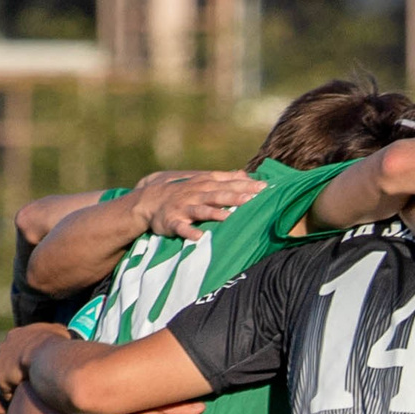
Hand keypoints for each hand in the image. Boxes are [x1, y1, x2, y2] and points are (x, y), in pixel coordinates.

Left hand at [0, 322, 73, 404]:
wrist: (46, 357)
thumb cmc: (56, 344)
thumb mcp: (59, 332)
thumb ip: (56, 332)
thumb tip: (64, 334)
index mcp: (16, 335)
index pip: (15, 344)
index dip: (24, 354)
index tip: (33, 361)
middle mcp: (4, 347)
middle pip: (6, 359)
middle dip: (15, 366)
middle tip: (29, 376)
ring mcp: (0, 363)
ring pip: (5, 374)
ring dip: (13, 381)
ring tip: (27, 390)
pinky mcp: (1, 378)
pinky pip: (6, 390)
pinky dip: (13, 394)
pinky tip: (23, 399)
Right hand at [129, 170, 263, 239]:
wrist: (149, 199)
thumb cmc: (183, 191)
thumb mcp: (202, 181)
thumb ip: (225, 179)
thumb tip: (247, 176)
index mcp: (204, 184)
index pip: (228, 182)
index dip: (246, 185)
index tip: (265, 188)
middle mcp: (195, 194)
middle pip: (218, 195)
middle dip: (235, 197)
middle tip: (254, 199)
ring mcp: (183, 208)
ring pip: (202, 210)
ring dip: (215, 213)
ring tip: (229, 217)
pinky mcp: (172, 222)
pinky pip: (182, 228)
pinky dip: (189, 232)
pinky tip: (199, 237)